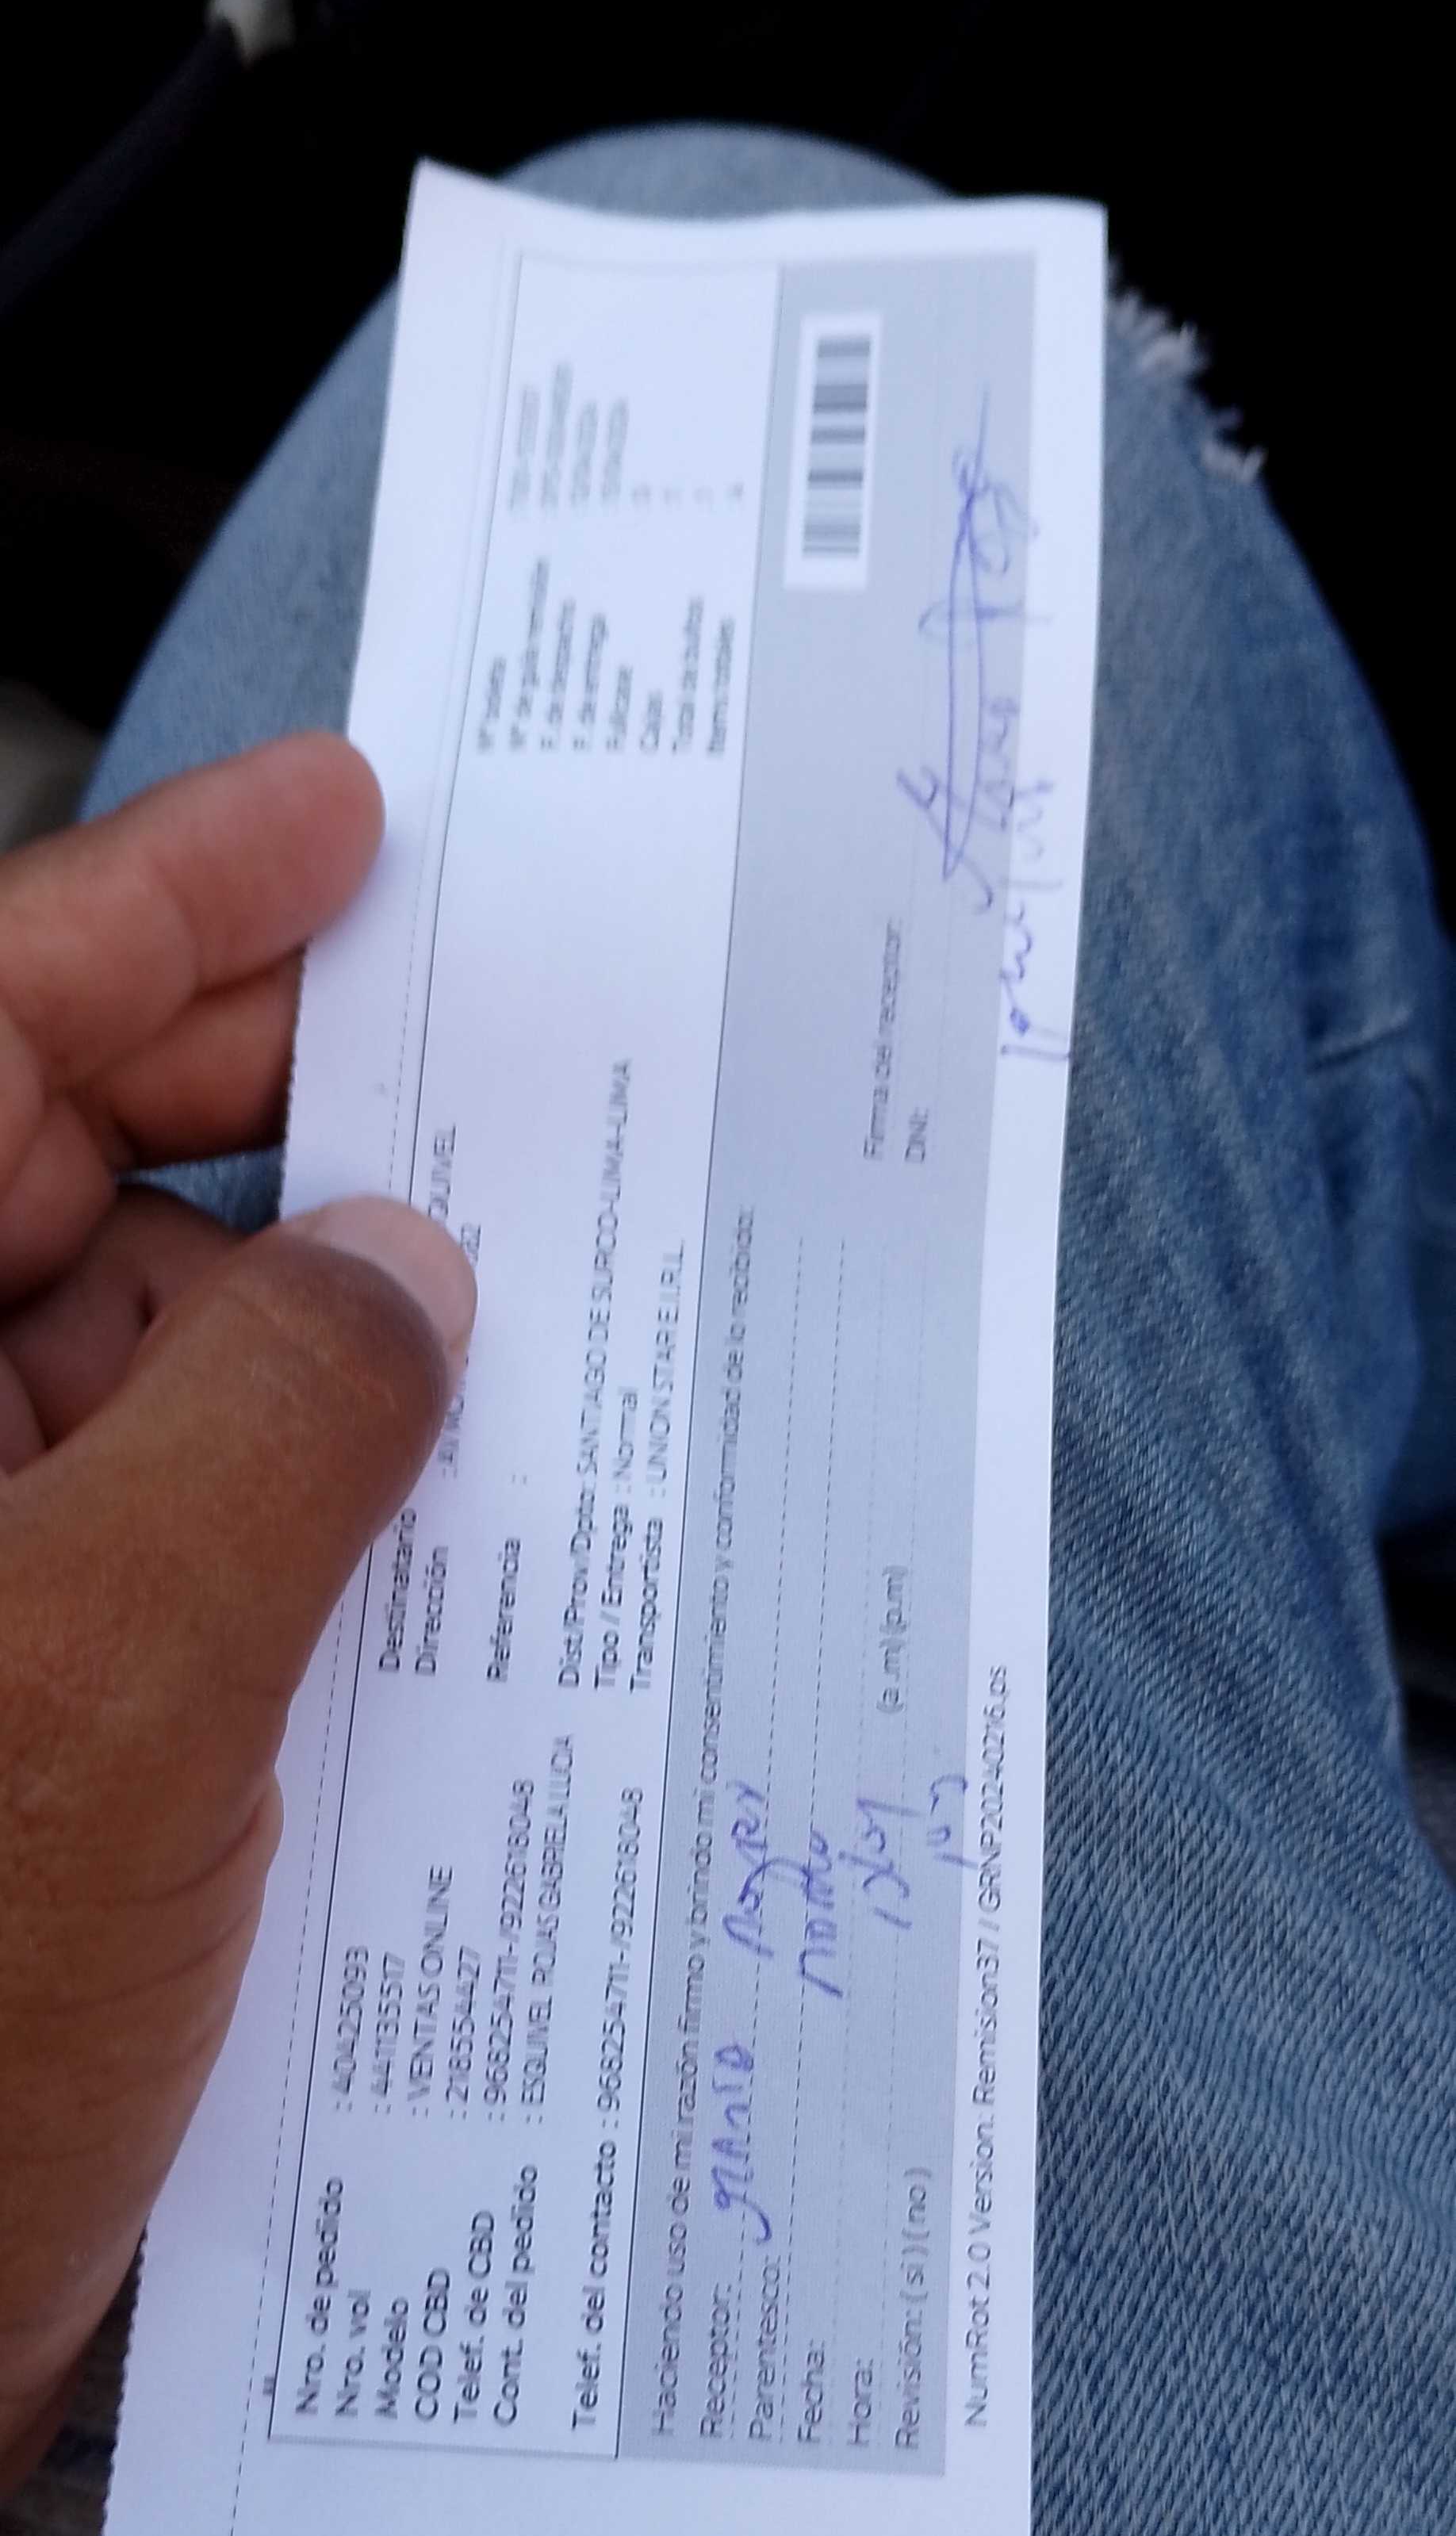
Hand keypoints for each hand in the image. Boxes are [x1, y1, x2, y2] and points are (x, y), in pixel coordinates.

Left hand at [0, 736, 475, 2489]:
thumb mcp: (113, 1689)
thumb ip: (281, 1426)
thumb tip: (410, 1264)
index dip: (177, 897)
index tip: (363, 812)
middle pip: (74, 1186)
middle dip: (294, 1124)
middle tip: (528, 1076)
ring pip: (150, 1375)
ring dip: (337, 1355)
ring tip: (557, 1318)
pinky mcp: (10, 1723)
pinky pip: (172, 1548)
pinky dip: (309, 1527)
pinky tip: (466, 1528)